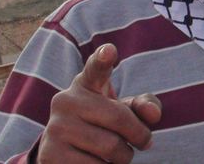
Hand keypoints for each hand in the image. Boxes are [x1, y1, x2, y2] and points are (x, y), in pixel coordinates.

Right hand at [38, 44, 161, 163]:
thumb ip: (144, 106)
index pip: (95, 70)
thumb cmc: (104, 124)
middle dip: (140, 135)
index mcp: (86, 84)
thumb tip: (154, 115)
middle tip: (143, 142)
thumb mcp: (125, 110)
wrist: (66, 151)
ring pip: (110, 148)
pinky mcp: (49, 155)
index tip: (110, 51)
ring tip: (118, 153)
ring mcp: (55, 128)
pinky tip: (98, 163)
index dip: (103, 60)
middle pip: (119, 119)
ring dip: (124, 157)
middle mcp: (65, 101)